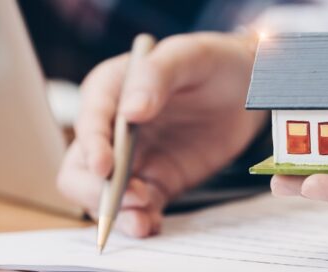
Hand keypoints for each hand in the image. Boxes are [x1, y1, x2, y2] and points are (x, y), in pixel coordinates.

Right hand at [58, 33, 265, 236]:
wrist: (247, 87)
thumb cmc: (212, 62)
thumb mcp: (187, 56)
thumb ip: (156, 76)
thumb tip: (130, 112)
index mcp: (109, 91)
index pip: (89, 123)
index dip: (92, 147)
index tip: (106, 167)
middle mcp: (113, 130)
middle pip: (81, 169)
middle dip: (96, 190)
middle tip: (130, 198)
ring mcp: (134, 160)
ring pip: (105, 196)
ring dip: (117, 213)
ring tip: (142, 222)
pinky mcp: (158, 181)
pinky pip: (140, 208)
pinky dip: (141, 220)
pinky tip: (152, 225)